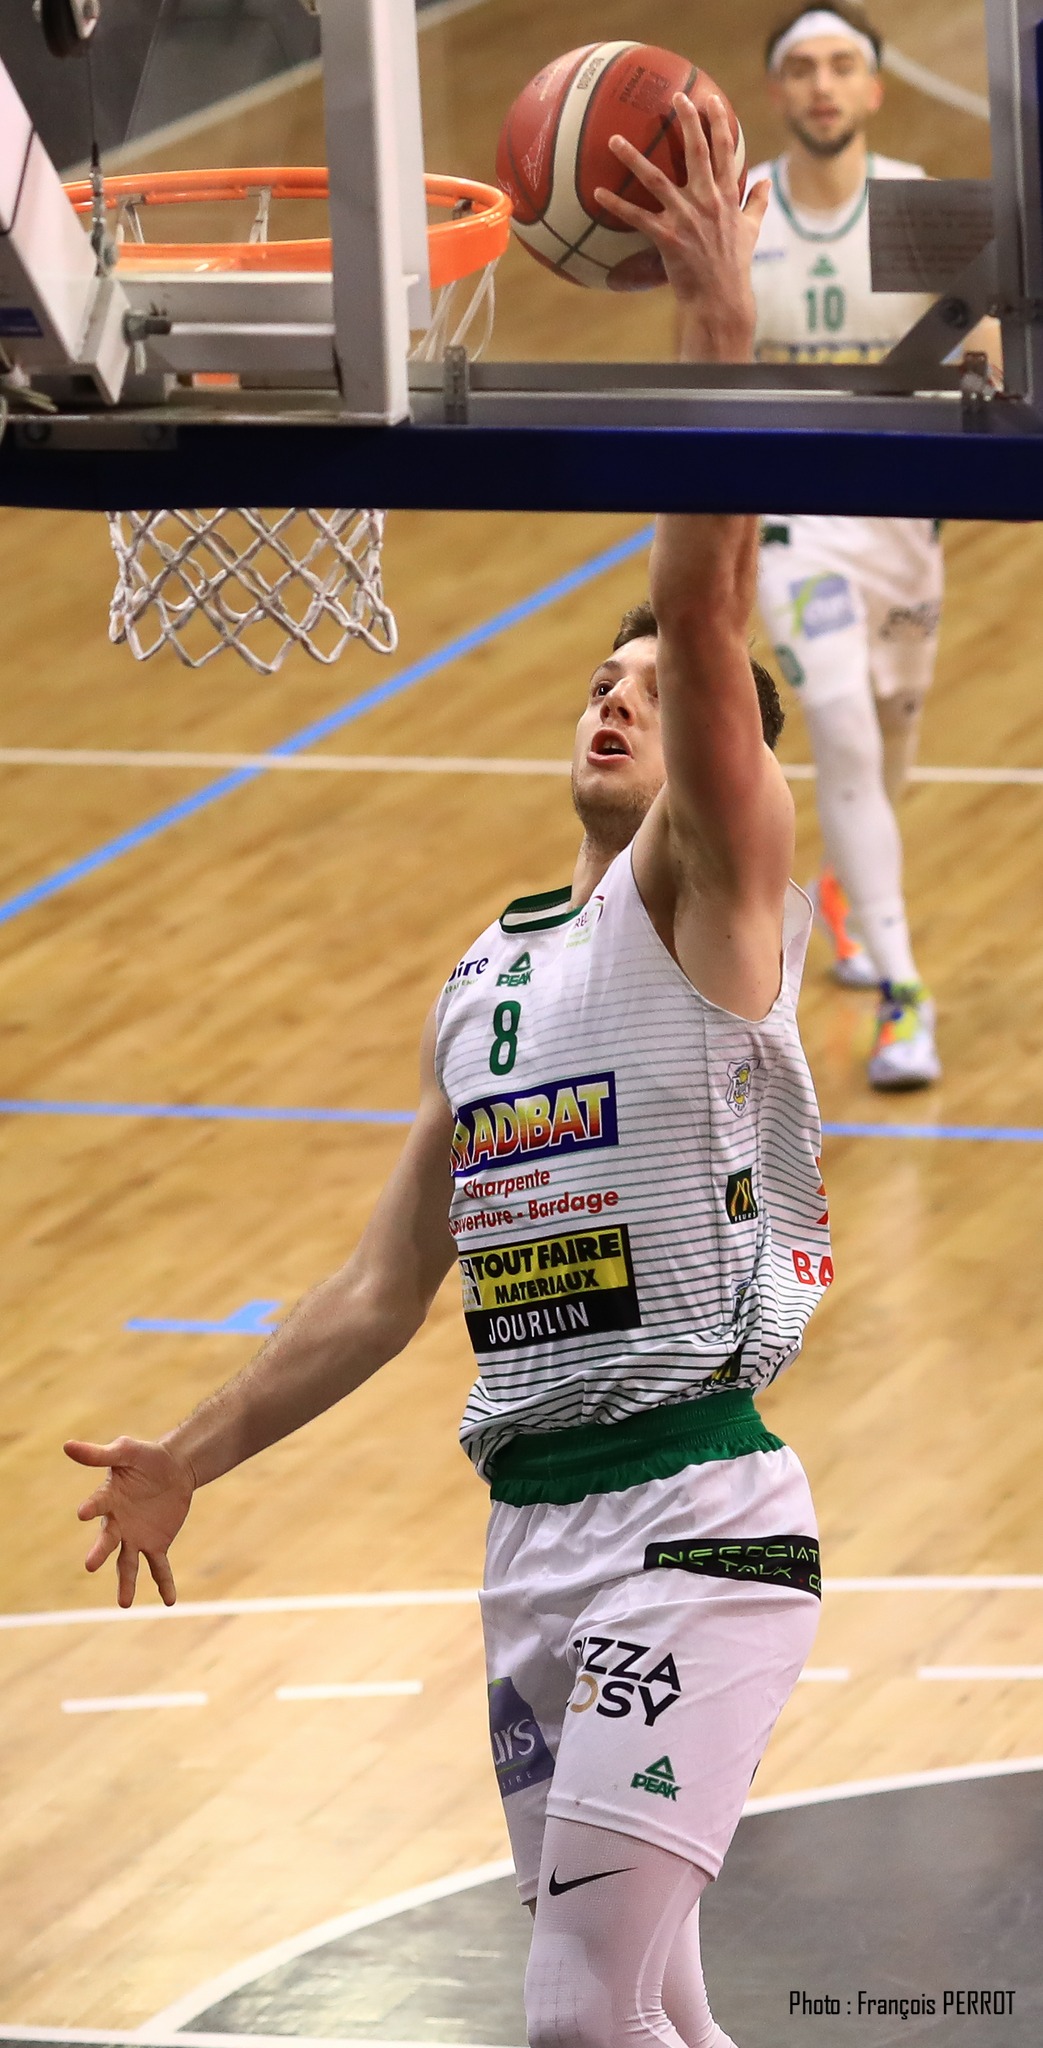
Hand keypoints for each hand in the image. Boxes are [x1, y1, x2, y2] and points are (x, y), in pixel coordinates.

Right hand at [64, 1435, 195, 1606]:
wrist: (175, 1468)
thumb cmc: (146, 1457)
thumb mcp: (126, 1451)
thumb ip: (100, 1454)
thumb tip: (67, 1445)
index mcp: (109, 1499)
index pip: (98, 1504)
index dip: (91, 1508)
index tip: (83, 1513)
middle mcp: (118, 1523)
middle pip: (107, 1541)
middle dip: (99, 1552)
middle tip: (90, 1565)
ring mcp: (136, 1537)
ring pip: (128, 1563)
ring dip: (126, 1583)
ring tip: (124, 1604)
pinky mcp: (156, 1544)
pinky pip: (159, 1567)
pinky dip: (164, 1583)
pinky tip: (169, 1601)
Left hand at [593, 92, 768, 357]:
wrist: (721, 300)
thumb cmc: (734, 266)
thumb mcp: (752, 231)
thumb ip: (758, 203)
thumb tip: (767, 182)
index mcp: (728, 195)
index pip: (726, 150)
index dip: (718, 122)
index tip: (709, 99)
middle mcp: (708, 200)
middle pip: (696, 151)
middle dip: (686, 121)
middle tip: (674, 96)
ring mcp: (687, 218)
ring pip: (656, 179)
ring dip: (632, 158)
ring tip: (613, 139)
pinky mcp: (668, 237)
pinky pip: (636, 217)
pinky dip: (616, 205)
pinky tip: (597, 192)